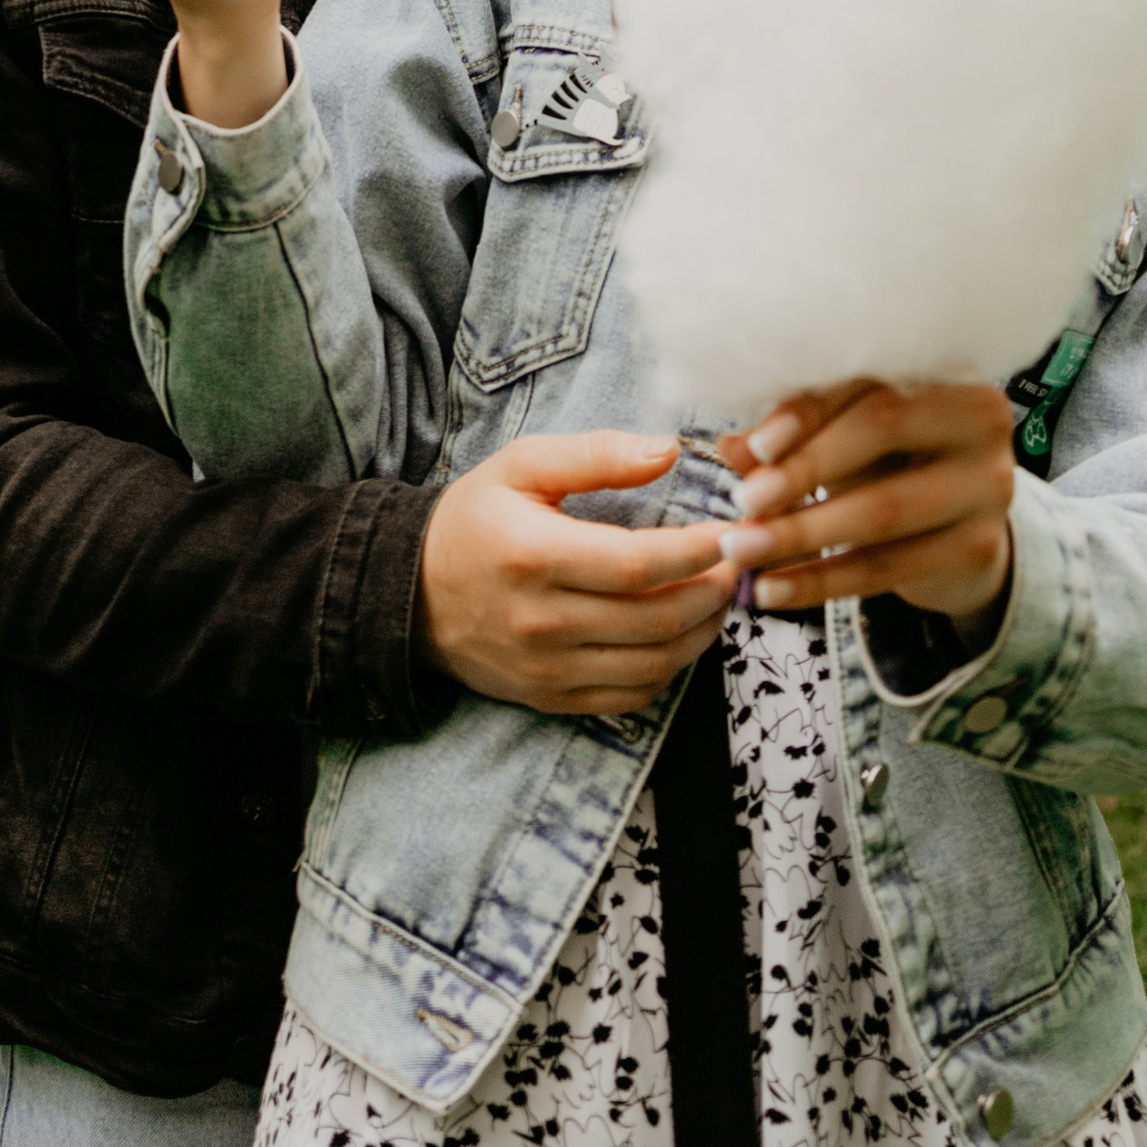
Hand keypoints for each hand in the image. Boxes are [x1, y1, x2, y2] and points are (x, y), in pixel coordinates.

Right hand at [419, 430, 730, 719]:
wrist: (409, 592)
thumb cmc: (473, 519)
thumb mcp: (523, 465)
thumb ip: (598, 453)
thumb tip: (668, 449)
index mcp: (534, 555)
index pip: (636, 564)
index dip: (695, 552)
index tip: (731, 532)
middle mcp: (541, 621)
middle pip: (653, 619)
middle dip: (712, 592)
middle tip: (737, 564)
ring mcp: (546, 668)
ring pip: (651, 664)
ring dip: (701, 634)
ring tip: (721, 598)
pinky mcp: (550, 697)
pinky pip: (628, 697)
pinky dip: (669, 671)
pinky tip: (683, 637)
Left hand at [725, 378, 1016, 643]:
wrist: (962, 532)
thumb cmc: (895, 465)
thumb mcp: (849, 441)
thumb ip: (795, 437)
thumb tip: (732, 446)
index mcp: (947, 369)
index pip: (869, 380)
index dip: (809, 411)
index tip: (756, 446)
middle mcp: (982, 419)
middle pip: (881, 431)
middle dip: (803, 468)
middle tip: (745, 502)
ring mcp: (989, 487)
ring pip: (881, 510)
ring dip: (801, 534)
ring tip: (744, 550)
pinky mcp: (978, 548)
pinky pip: (885, 568)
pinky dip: (820, 581)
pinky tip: (773, 588)